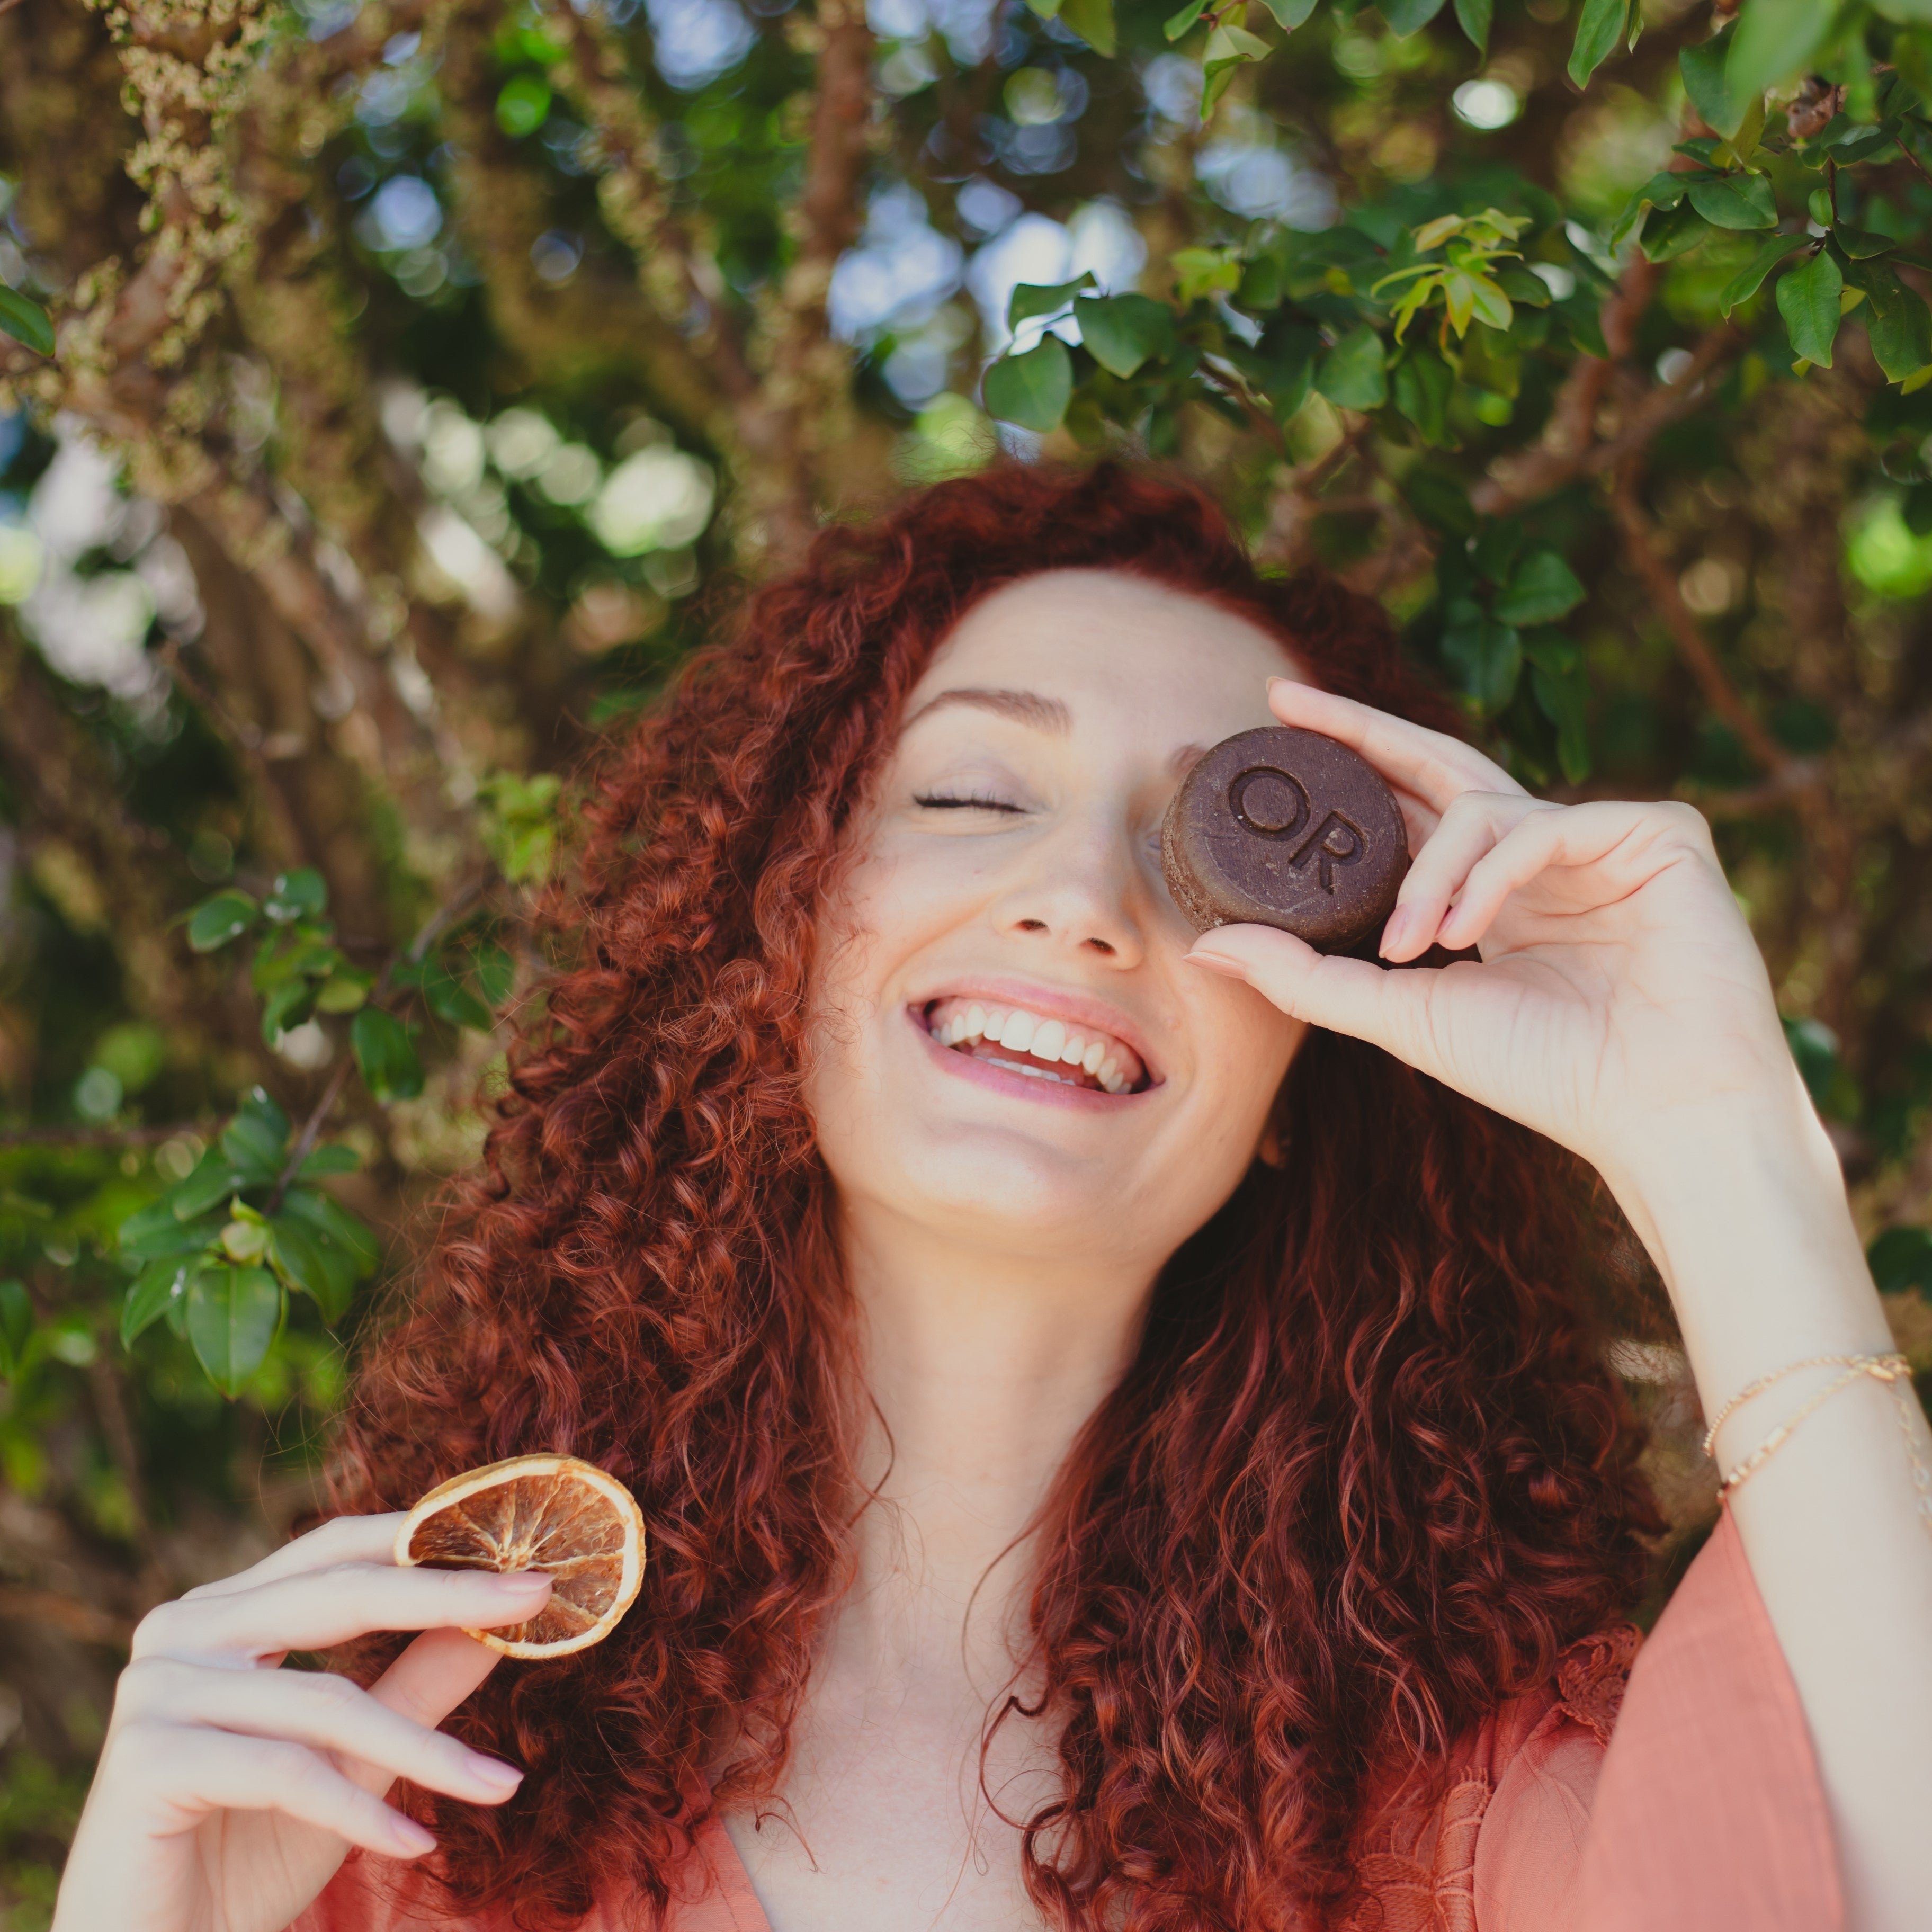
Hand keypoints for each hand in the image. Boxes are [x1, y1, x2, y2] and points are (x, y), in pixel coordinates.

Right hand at [52, 1513, 551, 1931]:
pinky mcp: (147, 1758)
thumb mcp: (356, 1760)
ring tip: (500, 1784)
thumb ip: (417, 1684)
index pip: (337, 1550)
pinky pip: (286, 1772)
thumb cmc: (248, 1855)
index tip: (521, 1556)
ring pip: (326, 1701)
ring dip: (424, 1750)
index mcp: (225, 1614)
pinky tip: (416, 1842)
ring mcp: (156, 1689)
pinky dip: (361, 1811)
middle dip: (447, 1596)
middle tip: (536, 1597)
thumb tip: (503, 1622)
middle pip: (338, 1595)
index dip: (428, 1541)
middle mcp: (182, 1631)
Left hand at [1184, 679, 1803, 1177]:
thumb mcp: (1401, 1014)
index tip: (1273, 727)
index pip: (1409, 808)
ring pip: (1482, 807)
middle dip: (1358, 729)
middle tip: (1282, 698)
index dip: (1347, 766)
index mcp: (1490, 892)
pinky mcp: (1661, 833)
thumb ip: (1307, 976)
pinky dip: (1494, 874)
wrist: (1654, 1113)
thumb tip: (1205, 947)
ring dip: (1429, 875)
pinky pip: (1547, 824)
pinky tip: (1469, 935)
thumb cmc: (1542, 1072)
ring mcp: (1603, 838)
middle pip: (1439, 763)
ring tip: (1411, 944)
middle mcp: (1542, 854)